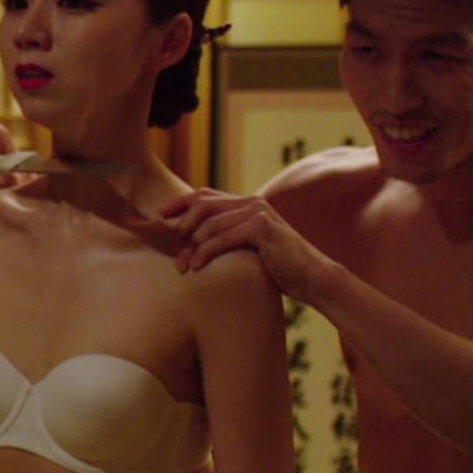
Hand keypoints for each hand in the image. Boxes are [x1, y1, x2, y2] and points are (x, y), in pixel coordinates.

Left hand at [162, 188, 337, 299]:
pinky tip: (197, 267)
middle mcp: (252, 202)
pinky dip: (205, 253)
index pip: (205, 195)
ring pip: (210, 225)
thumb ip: (226, 236)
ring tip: (182, 267)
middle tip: (173, 247)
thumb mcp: (246, 247)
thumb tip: (191, 238)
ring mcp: (259, 212)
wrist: (311, 277)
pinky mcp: (263, 227)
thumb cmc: (276, 267)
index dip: (180, 203)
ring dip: (191, 247)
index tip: (161, 215)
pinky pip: (223, 239)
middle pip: (203, 205)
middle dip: (182, 225)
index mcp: (246, 203)